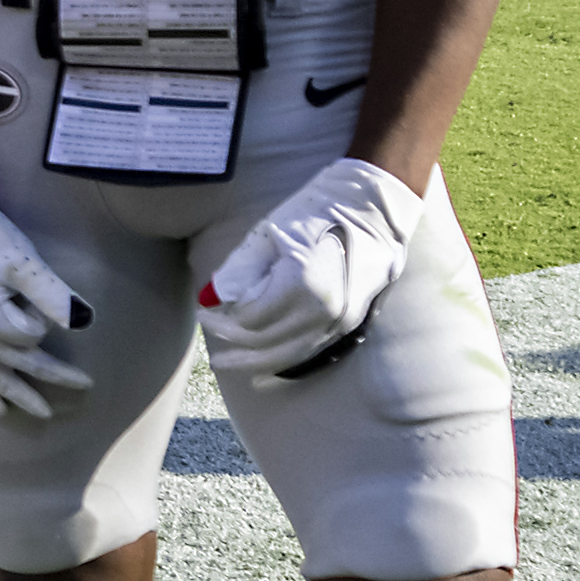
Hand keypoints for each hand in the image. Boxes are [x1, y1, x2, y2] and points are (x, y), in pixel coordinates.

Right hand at [0, 169, 92, 410]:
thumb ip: (52, 295)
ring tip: (42, 413)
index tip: (35, 291)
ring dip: (18, 394)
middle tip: (86, 387)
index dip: (41, 316)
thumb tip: (83, 323)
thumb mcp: (21, 261)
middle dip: (51, 375)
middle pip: (17, 363)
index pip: (29, 336)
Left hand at [198, 156, 423, 384]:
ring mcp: (340, 320)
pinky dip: (284, 359)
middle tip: (209, 332)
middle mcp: (323, 310)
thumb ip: (239, 270)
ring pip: (289, 356)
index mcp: (301, 284)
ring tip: (229, 363)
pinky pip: (310, 351)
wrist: (376, 208)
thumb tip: (209, 297)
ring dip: (255, 361)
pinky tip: (263, 371)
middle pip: (266, 343)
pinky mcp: (350, 323)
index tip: (204, 309)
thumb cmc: (320, 209)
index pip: (250, 319)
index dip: (221, 318)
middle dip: (233, 342)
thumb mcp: (271, 232)